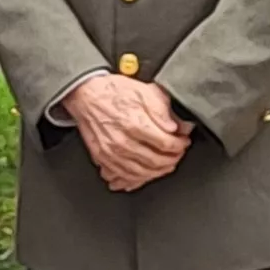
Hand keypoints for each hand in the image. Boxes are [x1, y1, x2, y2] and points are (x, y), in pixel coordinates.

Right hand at [63, 72, 192, 192]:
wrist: (86, 95)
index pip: (167, 144)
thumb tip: (176, 126)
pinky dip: (139, 178)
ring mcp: (112, 153)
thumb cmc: (112, 92)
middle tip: (177, 153)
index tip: (183, 141)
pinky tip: (146, 172)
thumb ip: (162, 110)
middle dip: (172, 159)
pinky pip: (125, 175)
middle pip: (157, 161)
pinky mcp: (103, 158)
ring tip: (166, 164)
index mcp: (135, 124)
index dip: (180, 145)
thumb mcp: (144, 91)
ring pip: (142, 172)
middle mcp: (123, 141)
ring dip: (158, 171)